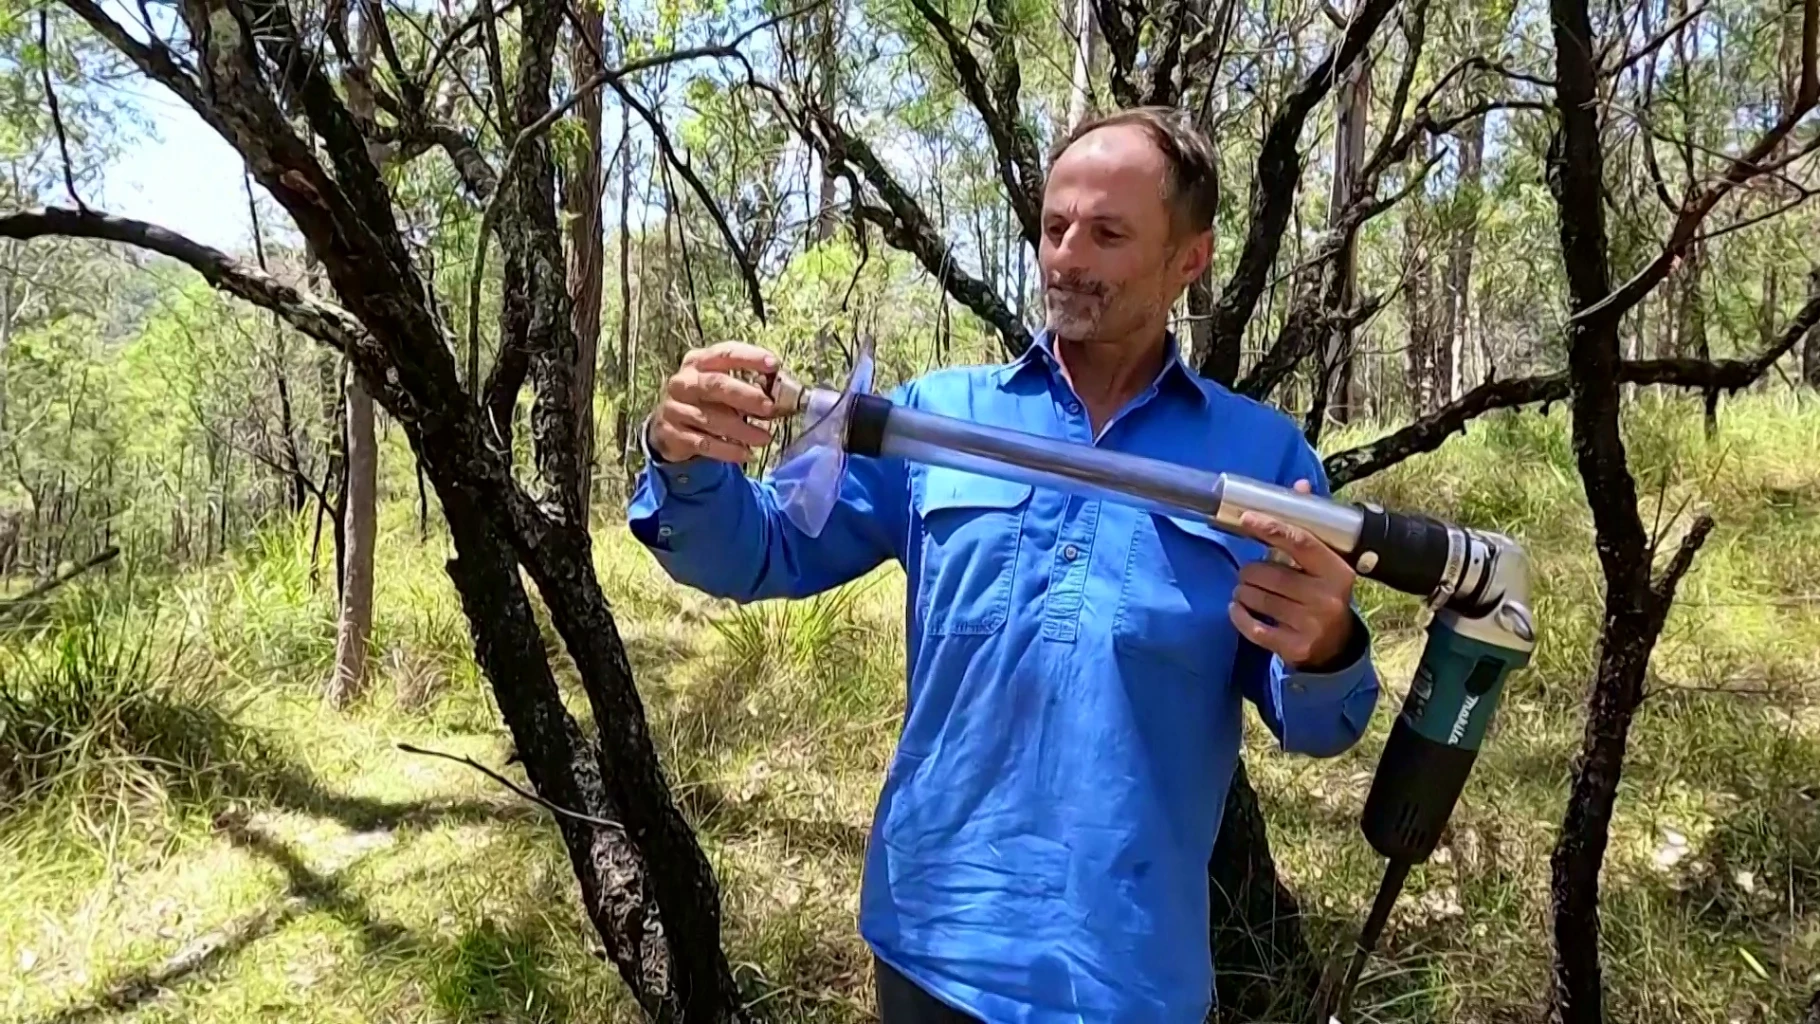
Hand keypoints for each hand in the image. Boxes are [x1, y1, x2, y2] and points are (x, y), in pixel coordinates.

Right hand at [649, 341, 780, 464]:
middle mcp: (683, 382)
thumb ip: (744, 384)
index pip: (724, 353)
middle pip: (715, 384)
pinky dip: (728, 450)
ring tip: (765, 437)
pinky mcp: (673, 434)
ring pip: (711, 418)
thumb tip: (781, 395)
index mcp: (697, 362)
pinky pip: (704, 444)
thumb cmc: (704, 401)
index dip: (749, 357)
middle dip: (745, 395)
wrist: (668, 427)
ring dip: (742, 429)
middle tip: (769, 407)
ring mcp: (675, 408)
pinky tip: (746, 454)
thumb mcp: (719, 385)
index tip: (774, 364)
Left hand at [1227, 479, 1357, 669]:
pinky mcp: (1295, 647)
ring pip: (1259, 599)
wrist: (1336, 646)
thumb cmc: (1322, 594)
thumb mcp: (1324, 564)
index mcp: (1337, 571)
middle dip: (1250, 571)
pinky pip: (1254, 627)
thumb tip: (1300, 485)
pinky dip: (1239, 615)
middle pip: (1271, 574)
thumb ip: (1308, 528)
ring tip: (1245, 590)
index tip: (1247, 518)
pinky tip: (1237, 608)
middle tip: (1247, 572)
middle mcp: (1327, 597)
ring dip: (1242, 591)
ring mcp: (1312, 624)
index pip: (1301, 543)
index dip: (1272, 528)